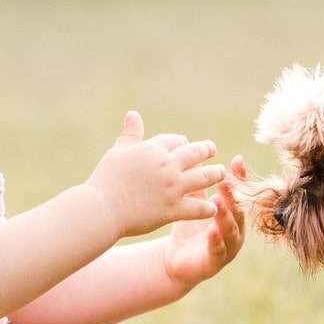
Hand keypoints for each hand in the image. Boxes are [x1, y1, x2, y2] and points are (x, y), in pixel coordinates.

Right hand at [84, 112, 226, 238]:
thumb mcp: (118, 152)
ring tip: (222, 173)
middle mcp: (167, 166)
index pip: (175, 140)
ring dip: (216, 174)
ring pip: (204, 177)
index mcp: (153, 149)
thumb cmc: (106, 180)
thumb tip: (133, 114)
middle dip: (206, 150)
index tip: (186, 145)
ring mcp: (172, 188)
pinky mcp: (173, 209)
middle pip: (196, 153)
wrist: (101, 210)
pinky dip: (208, 208)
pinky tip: (213, 207)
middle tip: (213, 150)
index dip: (182, 142)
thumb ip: (130, 134)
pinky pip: (198, 208)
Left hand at [163, 156, 247, 287]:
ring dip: (226, 216)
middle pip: (238, 209)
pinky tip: (212, 231)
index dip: (240, 177)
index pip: (240, 192)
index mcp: (232, 213)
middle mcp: (236, 229)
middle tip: (225, 180)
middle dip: (233, 195)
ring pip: (231, 230)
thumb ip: (198, 184)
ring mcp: (228, 247)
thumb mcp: (193, 204)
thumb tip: (196, 155)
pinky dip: (216, 240)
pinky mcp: (215, 262)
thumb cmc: (189, 229)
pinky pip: (218, 250)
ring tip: (218, 202)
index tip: (237, 160)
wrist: (176, 261)